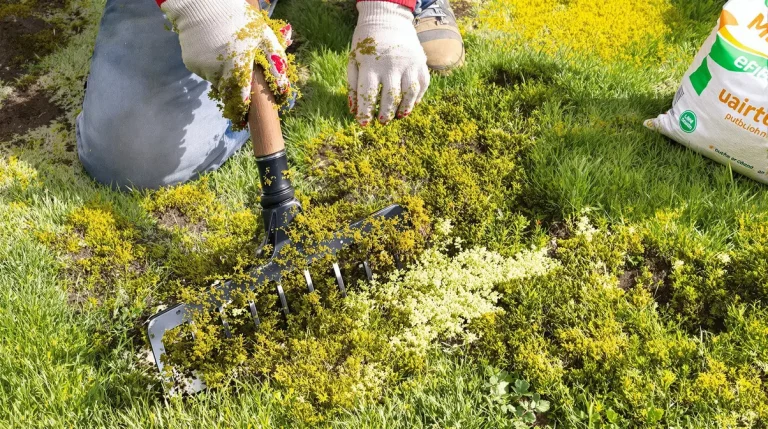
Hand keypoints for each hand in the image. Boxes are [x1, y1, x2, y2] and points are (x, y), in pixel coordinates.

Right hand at [161, 0, 293, 127]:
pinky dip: (210, 67)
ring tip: (227, 61)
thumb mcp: (263, 34)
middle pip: (228, 94)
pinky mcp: (191, 63)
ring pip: (216, 82)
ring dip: (223, 79)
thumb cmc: (238, 17)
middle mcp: (219, 71)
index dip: (245, 109)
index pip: (243, 97)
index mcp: (239, 65)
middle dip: (234, 99)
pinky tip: (213, 52)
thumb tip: (285, 84)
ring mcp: (203, 68)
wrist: (202, 4)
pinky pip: (204, 71)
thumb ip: (275, 59)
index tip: (246, 118)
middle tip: (238, 102)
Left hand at [347, 1, 429, 125]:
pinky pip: (422, 85)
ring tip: (398, 117)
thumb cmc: (366, 43)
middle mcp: (391, 65)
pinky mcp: (420, 62)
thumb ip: (353, 86)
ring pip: (409, 94)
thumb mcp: (354, 61)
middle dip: (385, 113)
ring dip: (404, 109)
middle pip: (390, 97)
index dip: (366, 112)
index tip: (364, 124)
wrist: (387, 19)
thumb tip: (354, 111)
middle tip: (382, 122)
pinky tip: (410, 105)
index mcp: (371, 65)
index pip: (368, 94)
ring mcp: (408, 63)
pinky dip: (417, 98)